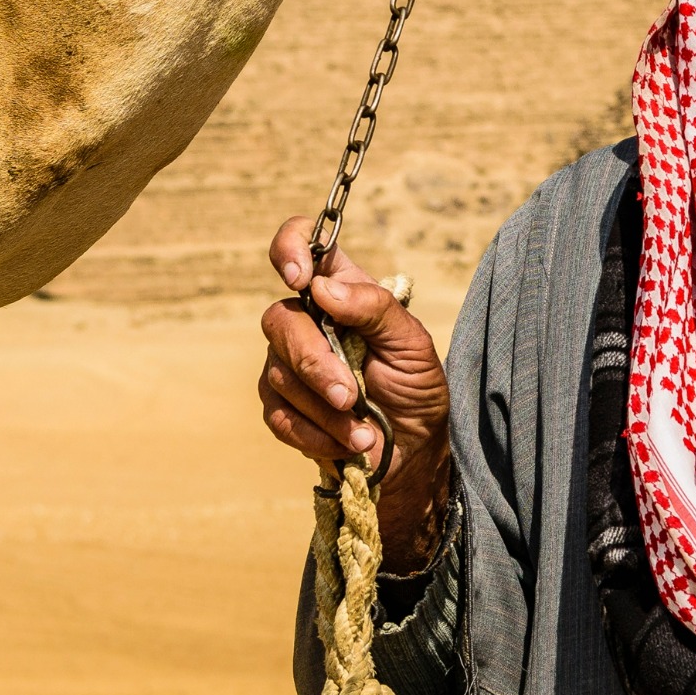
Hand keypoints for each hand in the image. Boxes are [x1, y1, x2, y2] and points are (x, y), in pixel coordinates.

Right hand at [259, 216, 454, 572]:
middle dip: (315, 363)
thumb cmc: (417, 386)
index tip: (300, 278)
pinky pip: (278, 416)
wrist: (415, 450)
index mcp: (339, 290)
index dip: (290, 248)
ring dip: (326, 409)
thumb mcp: (412, 343)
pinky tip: (348, 442)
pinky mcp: (282, 409)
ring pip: (279, 374)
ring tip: (363, 428)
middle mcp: (306, 320)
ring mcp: (288, 365)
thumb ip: (375, 309)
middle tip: (352, 395)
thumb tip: (321, 289)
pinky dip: (316, 434)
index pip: (300, 244)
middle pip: (280, 321)